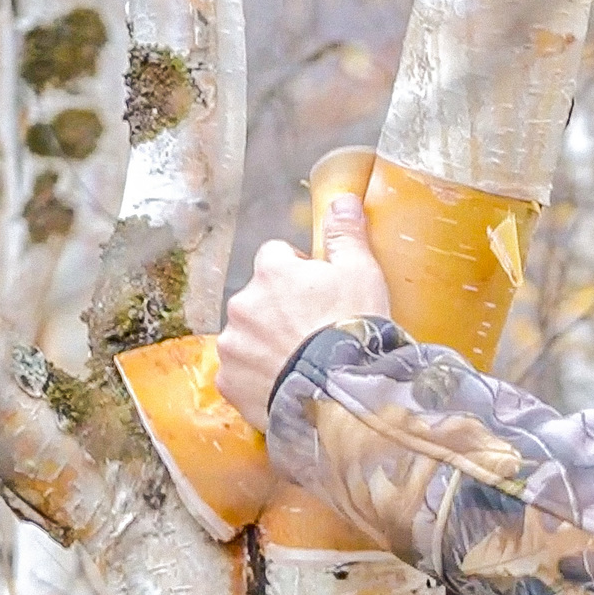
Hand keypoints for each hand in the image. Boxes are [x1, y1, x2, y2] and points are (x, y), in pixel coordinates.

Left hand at [216, 194, 389, 430]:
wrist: (344, 394)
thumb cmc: (356, 329)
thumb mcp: (363, 274)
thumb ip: (346, 235)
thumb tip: (341, 199)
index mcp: (271, 271)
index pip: (277, 256)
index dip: (301, 273)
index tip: (322, 293)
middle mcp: (242, 303)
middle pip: (260, 298)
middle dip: (281, 310)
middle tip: (316, 333)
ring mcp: (233, 345)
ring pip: (248, 336)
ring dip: (268, 344)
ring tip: (303, 364)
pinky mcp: (230, 382)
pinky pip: (241, 374)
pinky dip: (259, 378)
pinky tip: (287, 385)